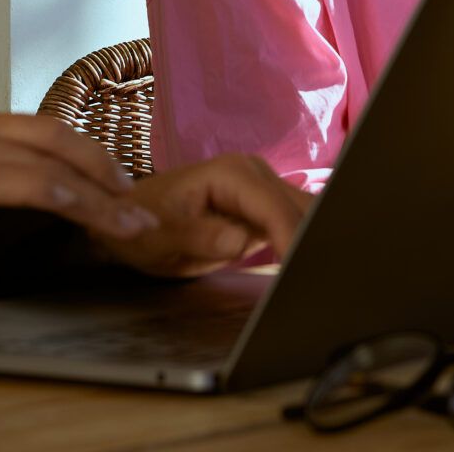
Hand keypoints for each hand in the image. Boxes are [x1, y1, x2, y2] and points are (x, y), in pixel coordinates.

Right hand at [0, 109, 157, 292]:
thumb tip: (47, 202)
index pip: (44, 133)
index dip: (90, 158)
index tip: (121, 187)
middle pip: (55, 139)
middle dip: (106, 171)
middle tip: (139, 204)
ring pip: (49, 164)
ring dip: (97, 195)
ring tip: (128, 222)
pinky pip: (23, 184)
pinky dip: (63, 197)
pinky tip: (87, 213)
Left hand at [92, 154, 313, 278]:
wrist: (130, 221)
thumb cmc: (141, 227)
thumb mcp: (159, 238)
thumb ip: (198, 237)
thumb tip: (238, 241)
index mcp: (230, 173)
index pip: (274, 208)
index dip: (292, 239)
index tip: (302, 274)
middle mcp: (253, 173)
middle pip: (300, 208)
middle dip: (314, 240)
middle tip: (323, 280)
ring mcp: (262, 189)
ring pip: (306, 214)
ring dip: (315, 242)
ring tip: (323, 277)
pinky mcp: (265, 208)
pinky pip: (294, 224)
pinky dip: (304, 244)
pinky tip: (310, 269)